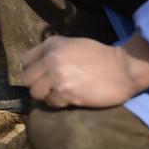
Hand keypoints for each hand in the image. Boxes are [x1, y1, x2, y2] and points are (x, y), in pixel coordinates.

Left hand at [20, 34, 148, 108]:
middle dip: (37, 85)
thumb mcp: (73, 45)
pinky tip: (70, 98)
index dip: (32, 71)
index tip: (41, 77)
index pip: (26, 61)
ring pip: (35, 93)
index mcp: (51, 44)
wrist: (123, 69)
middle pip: (27, 79)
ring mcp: (56, 76)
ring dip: (46, 96)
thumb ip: (53, 53)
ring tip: (61, 93)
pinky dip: (58, 103)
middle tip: (50, 88)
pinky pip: (51, 103)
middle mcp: (50, 58)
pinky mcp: (65, 93)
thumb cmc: (100, 57)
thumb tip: (38, 67)